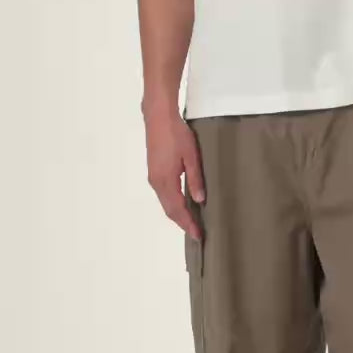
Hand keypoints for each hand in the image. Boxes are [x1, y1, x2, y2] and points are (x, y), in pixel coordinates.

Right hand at [144, 99, 204, 239]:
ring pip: (165, 203)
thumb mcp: (191, 156)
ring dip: (177, 214)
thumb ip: (195, 179)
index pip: (177, 209)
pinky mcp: (154, 171)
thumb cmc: (175, 133)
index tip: (197, 235)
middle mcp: (156, 182)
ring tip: (191, 222)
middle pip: (169, 210)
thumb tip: (199, 199)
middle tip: (196, 233)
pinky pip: (163, 194)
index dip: (187, 224)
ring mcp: (153, 177)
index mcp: (165, 180)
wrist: (158, 117)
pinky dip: (172, 203)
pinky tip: (182, 204)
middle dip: (182, 223)